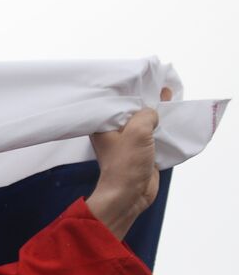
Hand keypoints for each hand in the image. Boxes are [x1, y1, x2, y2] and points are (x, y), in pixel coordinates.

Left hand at [85, 88, 171, 238]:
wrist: (129, 194)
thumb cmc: (126, 164)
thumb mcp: (137, 131)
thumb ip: (146, 115)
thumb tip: (153, 112)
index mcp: (103, 126)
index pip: (116, 103)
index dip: (130, 91)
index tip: (143, 80)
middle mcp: (113, 133)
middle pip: (132, 111)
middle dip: (146, 101)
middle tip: (161, 88)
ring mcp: (127, 143)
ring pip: (144, 123)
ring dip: (156, 114)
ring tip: (169, 98)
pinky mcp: (140, 153)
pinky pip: (152, 135)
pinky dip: (161, 128)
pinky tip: (171, 120)